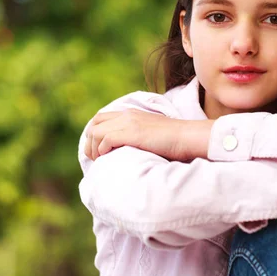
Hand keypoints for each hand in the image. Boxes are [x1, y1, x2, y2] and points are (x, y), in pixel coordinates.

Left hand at [84, 109, 211, 161]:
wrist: (187, 137)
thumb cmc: (175, 141)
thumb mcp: (152, 134)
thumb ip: (139, 136)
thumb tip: (129, 150)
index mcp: (133, 114)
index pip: (102, 117)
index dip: (94, 133)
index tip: (97, 150)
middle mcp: (128, 115)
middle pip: (95, 122)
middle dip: (89, 140)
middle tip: (94, 157)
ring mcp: (129, 122)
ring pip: (96, 131)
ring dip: (93, 148)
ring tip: (99, 161)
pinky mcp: (132, 133)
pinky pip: (105, 139)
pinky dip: (102, 150)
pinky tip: (108, 158)